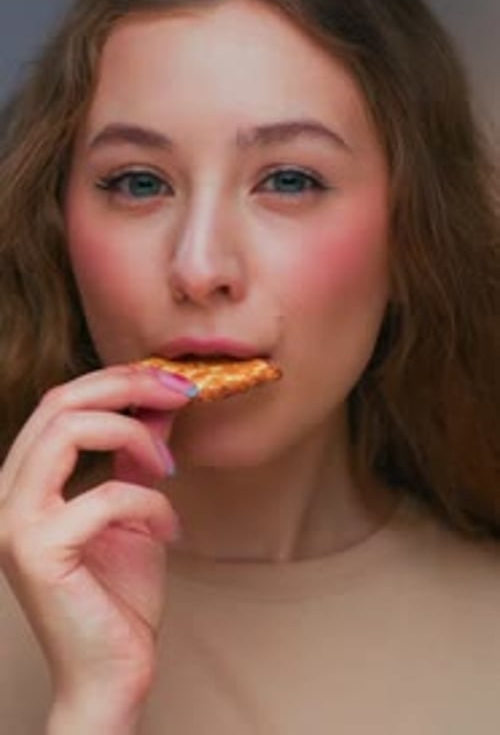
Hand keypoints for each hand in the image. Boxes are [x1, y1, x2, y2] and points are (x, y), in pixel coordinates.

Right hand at [0, 364, 193, 726]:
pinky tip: (169, 530)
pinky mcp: (35, 552)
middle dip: (128, 386)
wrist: (113, 673)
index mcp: (26, 482)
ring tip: (169, 468)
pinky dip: (150, 503)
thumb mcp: (135, 506)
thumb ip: (137, 454)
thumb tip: (160, 398)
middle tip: (182, 393)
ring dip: (134, 436)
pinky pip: (103, 496)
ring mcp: (13, 523)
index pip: (60, 403)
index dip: (118, 379)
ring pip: (68, 430)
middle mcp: (6, 496)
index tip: (173, 380)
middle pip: (59, 403)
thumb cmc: (121, 595)